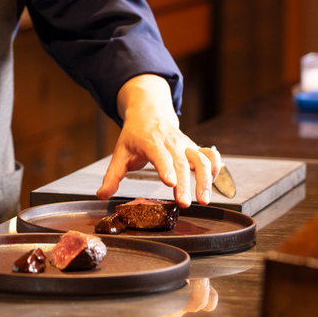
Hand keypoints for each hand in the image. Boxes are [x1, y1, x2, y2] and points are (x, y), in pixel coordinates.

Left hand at [97, 75, 220, 207]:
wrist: (149, 112)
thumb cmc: (135, 135)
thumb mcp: (120, 153)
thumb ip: (112, 176)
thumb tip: (102, 195)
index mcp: (150, 141)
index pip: (159, 154)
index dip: (165, 168)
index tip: (170, 183)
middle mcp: (171, 142)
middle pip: (181, 163)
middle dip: (185, 184)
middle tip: (185, 203)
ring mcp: (185, 144)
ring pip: (201, 160)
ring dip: (205, 180)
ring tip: (204, 200)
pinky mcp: (194, 148)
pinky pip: (210, 156)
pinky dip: (215, 169)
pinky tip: (212, 184)